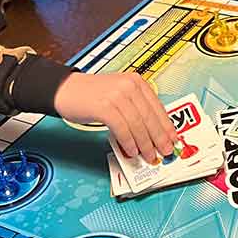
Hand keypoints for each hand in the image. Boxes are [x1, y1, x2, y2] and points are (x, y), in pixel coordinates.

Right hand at [54, 72, 177, 161]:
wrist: (65, 89)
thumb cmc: (92, 95)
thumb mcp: (119, 95)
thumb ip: (136, 108)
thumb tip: (153, 131)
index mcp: (136, 81)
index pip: (157, 106)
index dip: (166, 126)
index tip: (172, 139)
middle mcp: (129, 86)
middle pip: (150, 117)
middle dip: (159, 138)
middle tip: (164, 152)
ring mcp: (116, 95)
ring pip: (138, 124)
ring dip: (144, 143)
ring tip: (148, 155)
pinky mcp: (104, 107)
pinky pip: (122, 128)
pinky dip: (128, 142)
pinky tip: (131, 150)